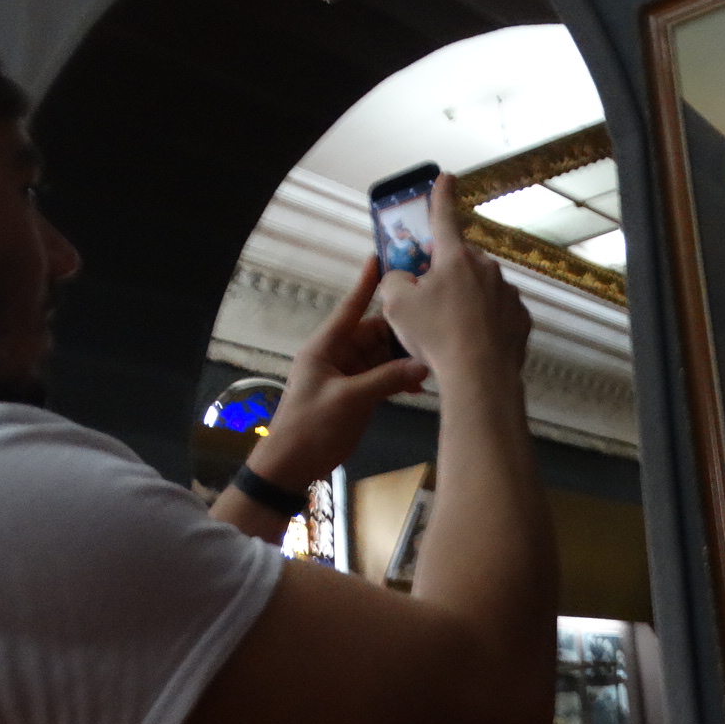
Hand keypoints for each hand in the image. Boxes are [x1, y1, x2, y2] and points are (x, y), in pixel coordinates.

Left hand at [245, 258, 430, 488]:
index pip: (350, 308)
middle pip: (374, 333)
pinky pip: (382, 377)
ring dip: (404, 358)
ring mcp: (348, 375)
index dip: (365, 284)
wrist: (292, 465)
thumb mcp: (349, 401)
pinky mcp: (357, 394)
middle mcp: (338, 355)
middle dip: (400, 331)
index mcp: (326, 348)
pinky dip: (399, 379)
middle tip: (431, 326)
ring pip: (382, 356)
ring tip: (433, 357)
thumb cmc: (310, 427)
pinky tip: (420, 385)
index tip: (380, 258)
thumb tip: (423, 366)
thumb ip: (386, 380)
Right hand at [378, 173, 531, 382]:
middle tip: (428, 302)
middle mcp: (486, 268)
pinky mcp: (520, 318)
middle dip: (443, 275)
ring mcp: (508, 293)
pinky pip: (496, 313)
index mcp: (455, 257)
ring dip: (463, 301)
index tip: (447, 177)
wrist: (481, 376)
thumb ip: (393, 281)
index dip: (441, 195)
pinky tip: (470, 344)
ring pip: (479, 289)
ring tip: (448, 333)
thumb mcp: (396, 305)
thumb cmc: (437, 336)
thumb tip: (402, 278)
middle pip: (459, 261)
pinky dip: (483, 323)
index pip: (445, 216)